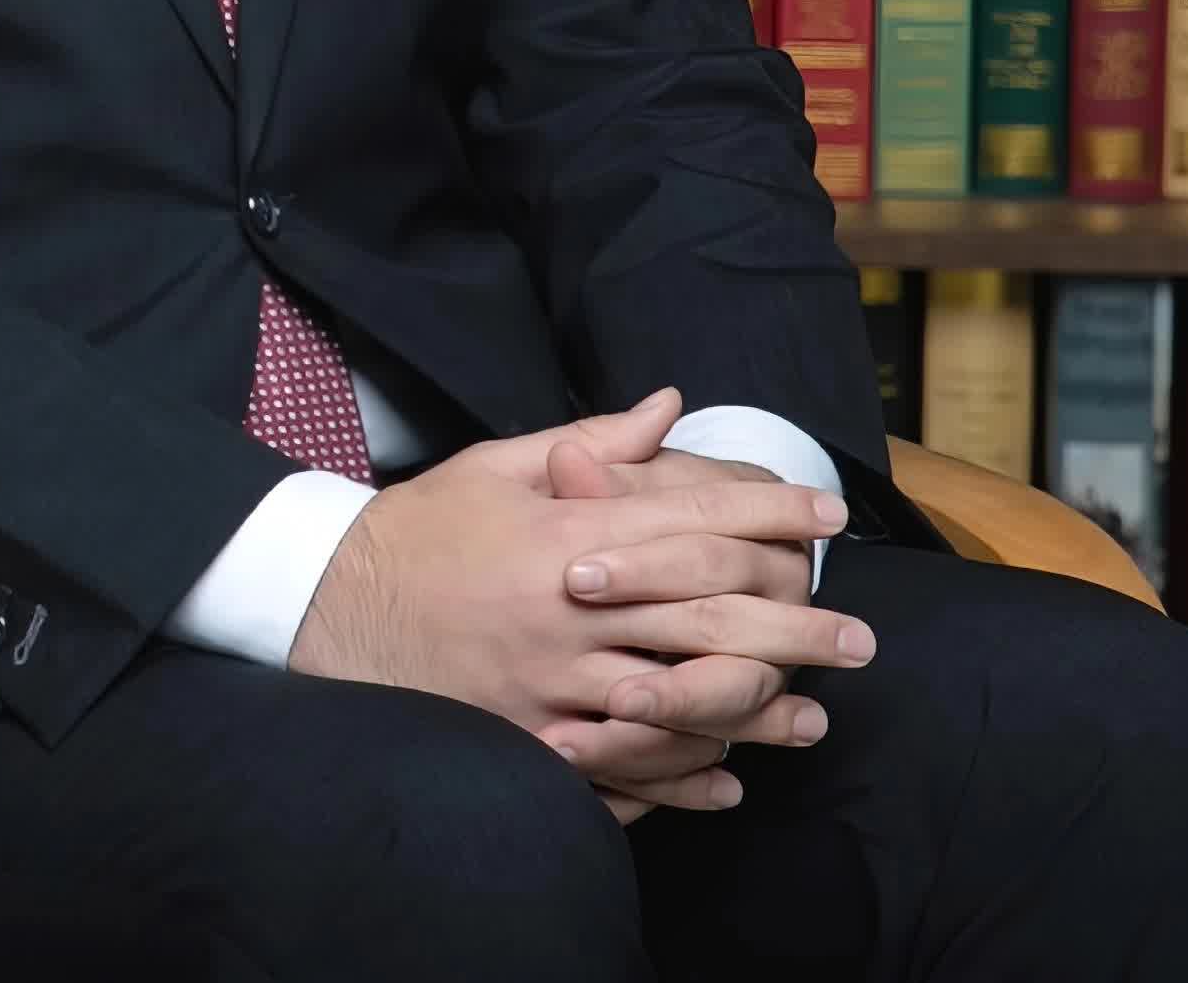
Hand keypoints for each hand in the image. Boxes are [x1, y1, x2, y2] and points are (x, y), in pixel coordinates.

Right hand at [286, 390, 864, 818]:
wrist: (328, 604)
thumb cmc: (420, 530)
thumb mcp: (497, 466)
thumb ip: (591, 440)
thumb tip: (669, 407)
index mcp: (566, 533)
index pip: (692, 520)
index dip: (769, 514)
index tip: (827, 516)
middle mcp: (569, 611)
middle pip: (707, 619)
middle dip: (794, 626)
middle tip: (859, 639)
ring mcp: (551, 684)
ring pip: (679, 702)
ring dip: (757, 711)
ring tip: (816, 715)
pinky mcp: (530, 738)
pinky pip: (623, 768)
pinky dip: (681, 779)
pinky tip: (728, 780)